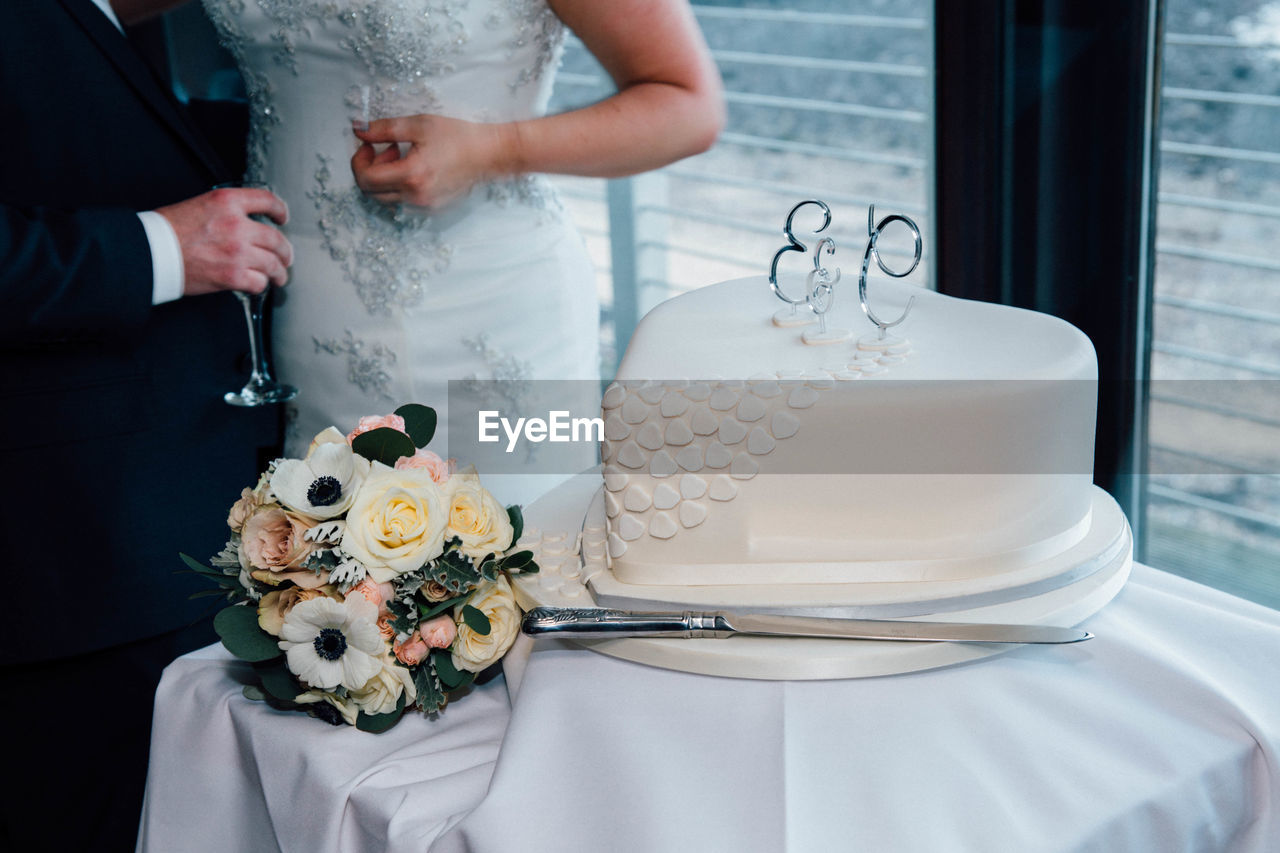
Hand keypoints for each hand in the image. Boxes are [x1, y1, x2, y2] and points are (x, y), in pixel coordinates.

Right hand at [156, 187, 293, 296]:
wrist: (151, 252)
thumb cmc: (168, 230)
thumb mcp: (200, 205)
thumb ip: (227, 211)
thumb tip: (246, 223)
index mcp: (228, 202)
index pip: (267, 201)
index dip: (280, 210)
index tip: (283, 217)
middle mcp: (237, 225)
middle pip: (277, 239)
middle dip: (285, 251)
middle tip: (286, 257)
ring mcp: (237, 252)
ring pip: (273, 264)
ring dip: (279, 272)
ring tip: (279, 276)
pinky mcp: (232, 275)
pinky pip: (259, 282)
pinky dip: (260, 285)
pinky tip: (258, 284)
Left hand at [350, 115, 508, 207]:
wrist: (489, 155)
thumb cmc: (458, 136)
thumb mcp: (418, 125)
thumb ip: (383, 128)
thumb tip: (358, 130)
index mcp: (411, 175)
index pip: (365, 179)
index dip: (359, 160)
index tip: (368, 145)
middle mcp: (416, 197)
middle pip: (371, 192)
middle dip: (371, 168)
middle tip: (387, 149)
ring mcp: (424, 206)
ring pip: (386, 198)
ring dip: (386, 178)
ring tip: (404, 157)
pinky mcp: (432, 209)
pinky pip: (403, 201)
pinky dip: (400, 186)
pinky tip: (416, 169)